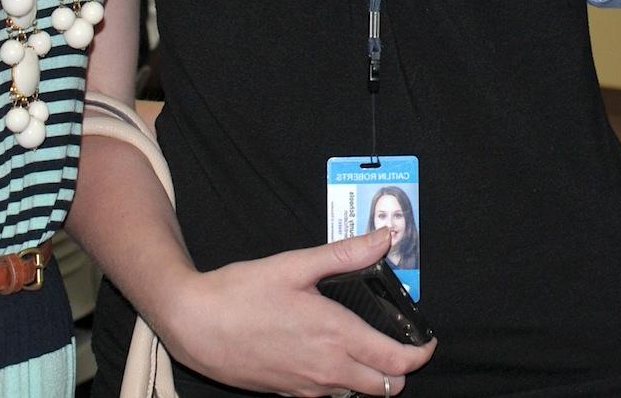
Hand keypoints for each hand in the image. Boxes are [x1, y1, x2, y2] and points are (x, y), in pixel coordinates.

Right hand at [152, 226, 434, 396]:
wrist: (193, 326)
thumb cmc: (240, 294)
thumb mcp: (295, 264)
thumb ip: (345, 254)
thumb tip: (384, 238)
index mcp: (335, 336)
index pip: (397, 361)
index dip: (421, 352)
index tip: (427, 339)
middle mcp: (327, 370)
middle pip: (386, 387)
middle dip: (401, 368)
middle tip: (400, 341)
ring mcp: (307, 387)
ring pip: (358, 394)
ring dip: (372, 376)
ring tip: (367, 343)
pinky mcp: (288, 394)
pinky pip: (330, 395)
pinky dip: (342, 380)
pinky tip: (329, 351)